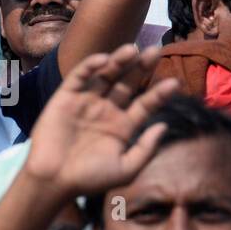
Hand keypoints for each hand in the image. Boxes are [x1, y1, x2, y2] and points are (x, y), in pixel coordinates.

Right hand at [23, 45, 180, 201]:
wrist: (54, 180)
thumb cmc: (90, 179)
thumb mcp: (126, 169)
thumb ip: (146, 148)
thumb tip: (164, 126)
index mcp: (122, 126)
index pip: (145, 103)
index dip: (159, 93)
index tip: (176, 83)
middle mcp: (106, 110)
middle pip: (127, 83)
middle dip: (141, 68)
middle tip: (155, 51)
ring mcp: (86, 101)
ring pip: (105, 75)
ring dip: (118, 61)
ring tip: (133, 49)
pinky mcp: (65, 97)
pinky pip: (79, 77)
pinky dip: (90, 66)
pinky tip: (104, 59)